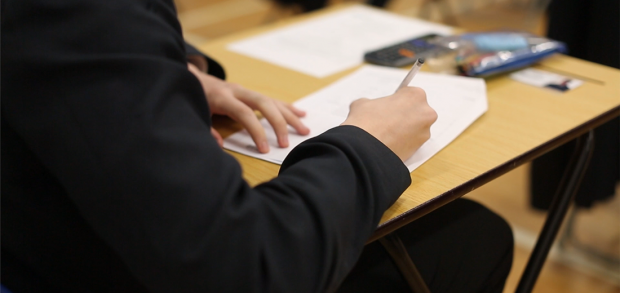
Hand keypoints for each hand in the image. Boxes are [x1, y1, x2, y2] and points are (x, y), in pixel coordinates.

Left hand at [188, 63, 309, 152]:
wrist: (188, 77)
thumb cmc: (192, 98)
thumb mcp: (195, 113)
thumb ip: (207, 131)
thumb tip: (220, 146)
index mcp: (223, 97)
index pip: (245, 114)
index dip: (256, 131)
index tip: (265, 149)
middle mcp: (237, 91)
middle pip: (264, 104)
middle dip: (278, 123)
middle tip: (285, 143)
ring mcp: (245, 90)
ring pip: (271, 101)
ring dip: (289, 116)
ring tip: (304, 129)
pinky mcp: (249, 92)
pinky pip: (271, 99)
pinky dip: (286, 107)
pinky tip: (300, 114)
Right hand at [341, 87, 436, 160]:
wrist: (364, 149)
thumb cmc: (365, 121)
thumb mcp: (363, 103)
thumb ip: (373, 103)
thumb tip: (371, 108)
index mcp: (415, 95)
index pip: (409, 95)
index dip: (398, 101)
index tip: (391, 106)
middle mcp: (426, 112)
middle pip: (416, 111)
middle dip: (404, 115)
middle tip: (388, 121)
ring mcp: (425, 132)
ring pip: (416, 128)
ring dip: (405, 130)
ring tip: (387, 134)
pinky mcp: (420, 149)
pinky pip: (412, 143)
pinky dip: (403, 143)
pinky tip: (390, 143)